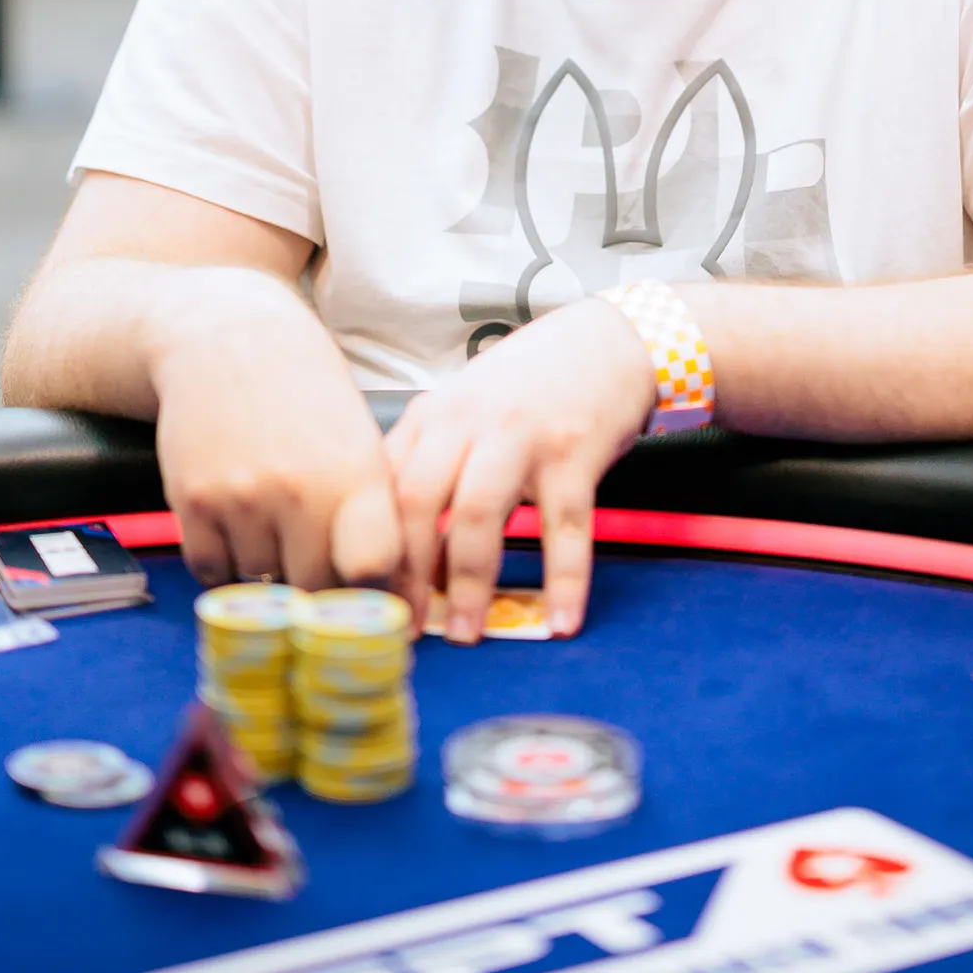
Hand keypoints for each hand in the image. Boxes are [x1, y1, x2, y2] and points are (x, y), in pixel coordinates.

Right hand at [150, 271, 401, 588]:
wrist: (226, 336)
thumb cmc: (305, 390)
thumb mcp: (358, 437)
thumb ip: (371, 508)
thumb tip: (381, 585)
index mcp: (355, 474)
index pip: (371, 569)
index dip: (370, 588)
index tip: (364, 584)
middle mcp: (299, 490)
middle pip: (313, 588)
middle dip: (317, 581)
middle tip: (314, 553)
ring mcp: (242, 498)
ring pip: (261, 579)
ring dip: (267, 564)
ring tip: (271, 516)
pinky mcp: (193, 501)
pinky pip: (212, 570)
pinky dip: (224, 562)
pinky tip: (237, 526)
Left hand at [384, 298, 655, 641]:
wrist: (607, 339)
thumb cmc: (530, 383)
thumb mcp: (463, 408)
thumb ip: (427, 461)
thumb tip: (400, 548)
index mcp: (432, 416)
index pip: (383, 489)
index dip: (369, 550)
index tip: (365, 601)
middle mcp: (468, 421)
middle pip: (419, 503)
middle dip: (408, 575)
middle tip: (405, 631)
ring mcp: (521, 435)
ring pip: (479, 514)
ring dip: (469, 581)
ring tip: (466, 633)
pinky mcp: (574, 451)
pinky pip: (566, 526)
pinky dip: (564, 578)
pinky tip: (562, 620)